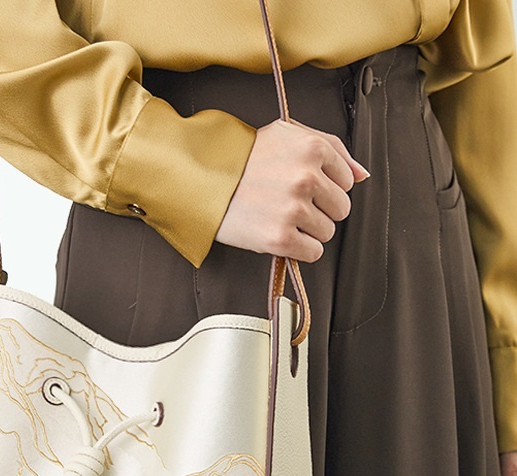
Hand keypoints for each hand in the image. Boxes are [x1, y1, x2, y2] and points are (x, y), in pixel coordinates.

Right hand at [215, 118, 369, 261]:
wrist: (203, 181)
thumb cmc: (243, 158)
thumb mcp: (286, 134)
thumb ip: (331, 148)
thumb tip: (361, 175)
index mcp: (312, 148)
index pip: (346, 179)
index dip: (326, 186)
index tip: (303, 187)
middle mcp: (306, 178)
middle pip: (341, 208)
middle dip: (320, 209)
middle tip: (292, 205)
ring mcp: (294, 209)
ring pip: (327, 232)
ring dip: (308, 230)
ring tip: (282, 218)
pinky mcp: (280, 237)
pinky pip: (312, 252)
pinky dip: (299, 249)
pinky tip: (281, 234)